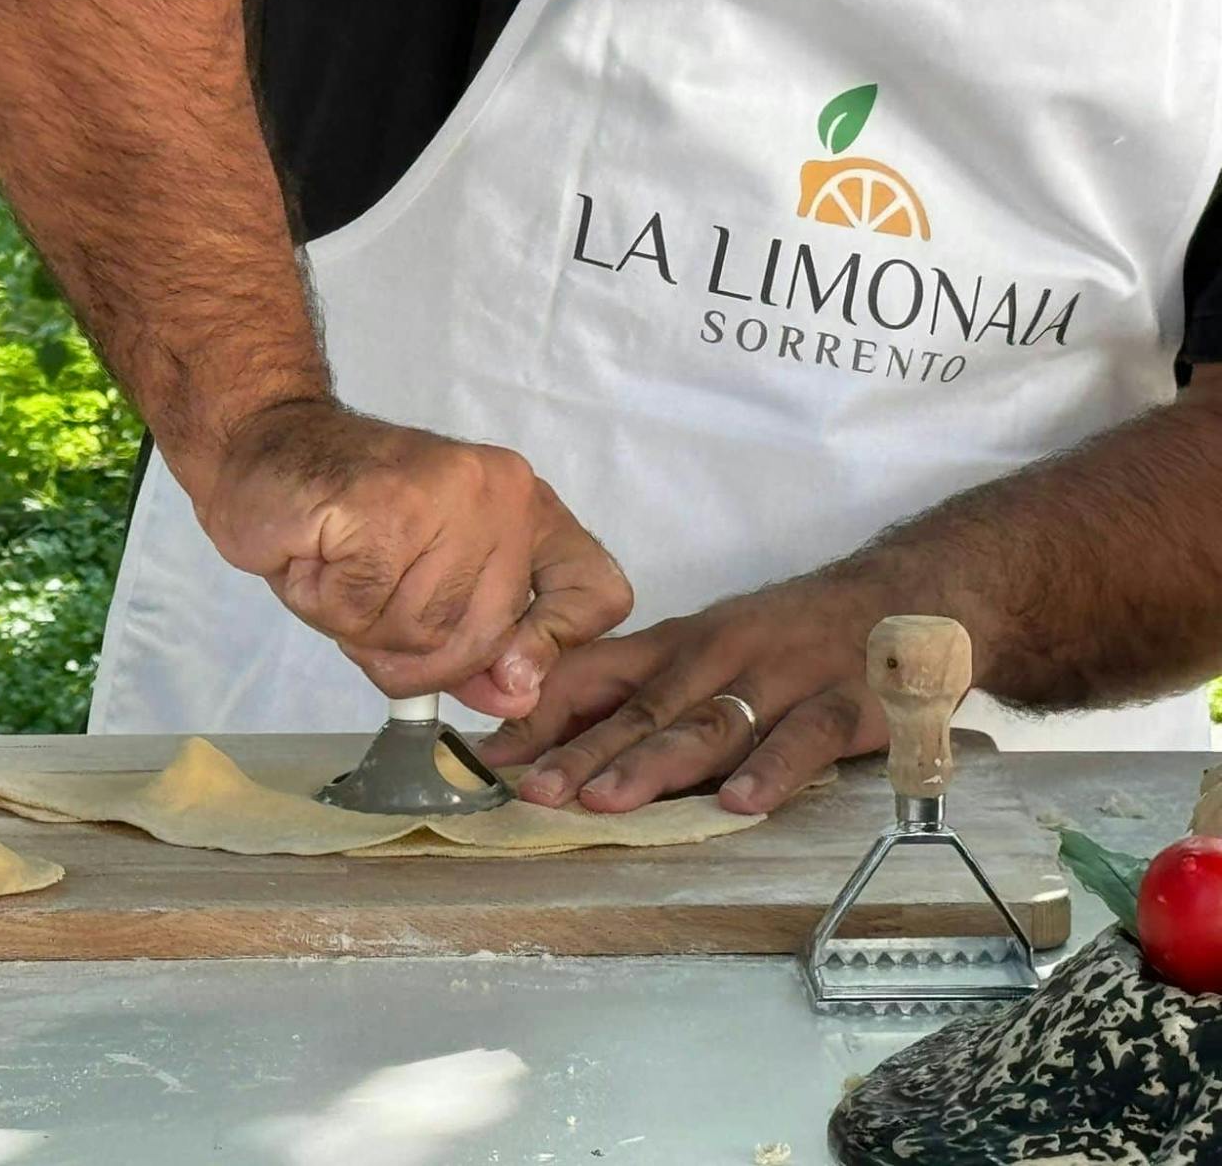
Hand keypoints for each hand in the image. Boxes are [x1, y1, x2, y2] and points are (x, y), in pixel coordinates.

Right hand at [196, 401, 631, 718]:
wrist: (261, 447)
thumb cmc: (345, 521)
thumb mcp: (423, 588)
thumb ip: (477, 645)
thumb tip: (516, 698)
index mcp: (526, 509)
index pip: (596, 592)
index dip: (554, 648)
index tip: (507, 672)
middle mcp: (500, 497)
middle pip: (483, 640)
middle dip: (412, 652)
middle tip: (367, 603)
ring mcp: (445, 498)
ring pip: (417, 633)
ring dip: (358, 626)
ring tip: (338, 570)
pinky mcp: (382, 507)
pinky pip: (361, 613)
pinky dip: (323, 603)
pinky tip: (314, 558)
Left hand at [479, 575, 898, 812]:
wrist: (908, 594)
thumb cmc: (788, 633)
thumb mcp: (706, 646)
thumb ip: (638, 689)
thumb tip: (543, 734)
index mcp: (678, 645)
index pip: (595, 675)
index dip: (541, 716)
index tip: (488, 755)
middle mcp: (719, 656)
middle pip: (641, 710)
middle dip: (581, 752)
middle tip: (531, 789)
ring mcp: (782, 679)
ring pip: (708, 726)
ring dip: (652, 765)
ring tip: (603, 801)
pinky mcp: (844, 703)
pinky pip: (803, 739)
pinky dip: (771, 771)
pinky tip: (738, 803)